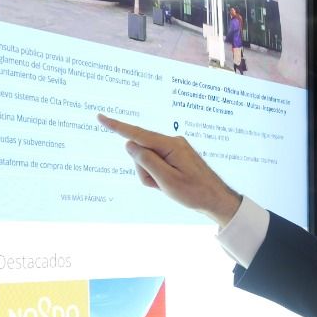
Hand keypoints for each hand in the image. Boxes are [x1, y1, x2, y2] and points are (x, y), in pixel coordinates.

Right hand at [97, 114, 242, 224]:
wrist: (216, 199)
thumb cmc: (194, 192)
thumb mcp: (166, 180)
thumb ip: (146, 161)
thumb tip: (129, 144)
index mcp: (171, 145)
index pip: (138, 134)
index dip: (117, 127)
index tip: (100, 117)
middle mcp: (172, 142)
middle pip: (142, 152)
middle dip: (144, 171)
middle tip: (160, 186)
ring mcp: (174, 148)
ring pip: (147, 160)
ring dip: (151, 176)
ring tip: (168, 187)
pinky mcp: (175, 155)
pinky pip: (156, 164)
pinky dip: (158, 176)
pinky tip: (170, 184)